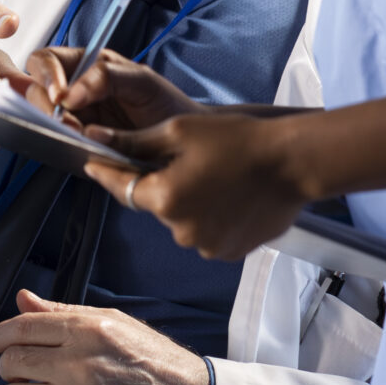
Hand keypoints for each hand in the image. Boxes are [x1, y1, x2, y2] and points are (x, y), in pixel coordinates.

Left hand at [0, 291, 210, 384]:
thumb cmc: (152, 360)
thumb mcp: (113, 321)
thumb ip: (63, 311)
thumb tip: (23, 299)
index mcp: (86, 330)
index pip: (21, 328)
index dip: (0, 336)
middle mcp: (78, 363)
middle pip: (12, 361)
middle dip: (7, 365)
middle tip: (16, 369)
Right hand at [24, 47, 201, 133]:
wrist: (184, 142)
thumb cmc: (166, 105)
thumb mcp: (142, 81)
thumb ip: (106, 76)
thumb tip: (70, 94)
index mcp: (86, 64)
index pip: (47, 60)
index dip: (45, 74)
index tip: (60, 96)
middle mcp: (74, 88)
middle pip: (34, 88)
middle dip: (44, 105)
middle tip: (66, 122)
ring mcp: (74, 116)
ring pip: (40, 115)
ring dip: (51, 124)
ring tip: (76, 134)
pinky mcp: (77, 141)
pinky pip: (55, 138)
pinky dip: (59, 141)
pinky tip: (76, 144)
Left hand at [84, 112, 310, 261]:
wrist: (292, 163)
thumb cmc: (237, 140)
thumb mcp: (180, 131)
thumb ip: (134, 142)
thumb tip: (95, 137)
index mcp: (164, 198)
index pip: (121, 187)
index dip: (106, 173)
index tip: (93, 163)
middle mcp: (180, 230)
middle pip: (155, 205)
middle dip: (161, 184)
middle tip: (185, 160)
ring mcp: (206, 246)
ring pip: (181, 221)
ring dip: (187, 202)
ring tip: (215, 177)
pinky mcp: (227, 253)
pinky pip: (205, 233)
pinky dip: (208, 217)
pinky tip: (229, 196)